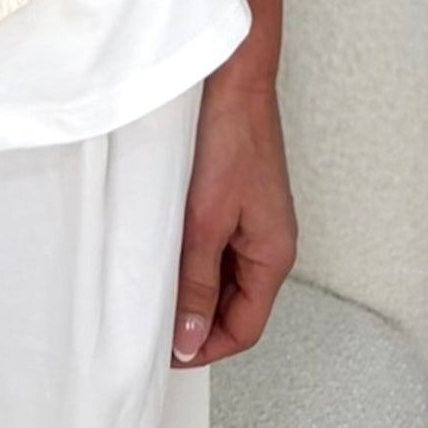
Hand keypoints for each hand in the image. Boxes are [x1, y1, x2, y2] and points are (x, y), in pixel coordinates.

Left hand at [169, 69, 297, 367]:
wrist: (233, 75)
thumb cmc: (231, 136)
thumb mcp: (206, 220)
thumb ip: (198, 281)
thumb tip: (190, 338)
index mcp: (273, 255)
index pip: (245, 327)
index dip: (207, 347)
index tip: (168, 352)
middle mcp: (269, 242)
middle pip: (236, 305)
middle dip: (198, 319)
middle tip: (154, 321)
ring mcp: (254, 220)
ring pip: (223, 275)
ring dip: (193, 286)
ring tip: (154, 286)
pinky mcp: (237, 198)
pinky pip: (217, 245)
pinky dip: (193, 256)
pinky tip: (164, 249)